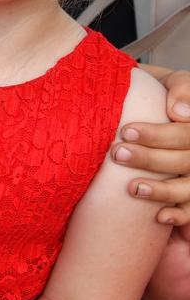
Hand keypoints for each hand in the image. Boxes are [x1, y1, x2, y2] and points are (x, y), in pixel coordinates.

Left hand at [113, 70, 189, 224]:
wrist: (158, 103)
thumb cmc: (165, 92)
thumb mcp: (175, 81)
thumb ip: (182, 88)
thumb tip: (179, 112)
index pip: (186, 134)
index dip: (158, 135)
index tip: (126, 131)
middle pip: (185, 161)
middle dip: (150, 159)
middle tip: (117, 153)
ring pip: (189, 189)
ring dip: (162, 191)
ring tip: (133, 188)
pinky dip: (180, 216)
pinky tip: (159, 217)